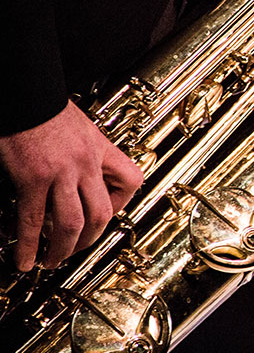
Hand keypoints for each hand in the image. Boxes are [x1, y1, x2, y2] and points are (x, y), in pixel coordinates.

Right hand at [0, 102, 142, 270]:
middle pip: (102, 214)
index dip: (122, 203)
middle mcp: (86, 163)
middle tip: (76, 250)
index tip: (105, 215)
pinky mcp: (32, 178)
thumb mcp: (80, 126)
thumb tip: (79, 172)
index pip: (131, 181)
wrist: (25, 91)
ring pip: (72, 223)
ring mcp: (61, 172)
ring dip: (62, 249)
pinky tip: (24, 258)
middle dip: (89, 239)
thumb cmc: (44, 106)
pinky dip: (28, 244)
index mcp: (100, 148)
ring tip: (51, 261)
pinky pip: (33, 219)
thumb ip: (84, 150)